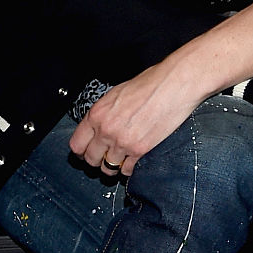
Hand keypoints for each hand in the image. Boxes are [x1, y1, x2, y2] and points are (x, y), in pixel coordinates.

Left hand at [69, 56, 202, 177]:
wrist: (176, 83)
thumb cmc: (153, 82)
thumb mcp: (119, 92)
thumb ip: (106, 112)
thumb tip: (101, 126)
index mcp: (98, 113)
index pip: (76, 144)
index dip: (81, 151)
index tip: (86, 152)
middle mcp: (106, 130)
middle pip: (90, 160)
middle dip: (97, 160)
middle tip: (105, 156)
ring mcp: (122, 142)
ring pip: (108, 168)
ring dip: (114, 166)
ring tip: (121, 159)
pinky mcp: (140, 150)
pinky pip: (127, 170)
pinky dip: (130, 168)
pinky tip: (134, 159)